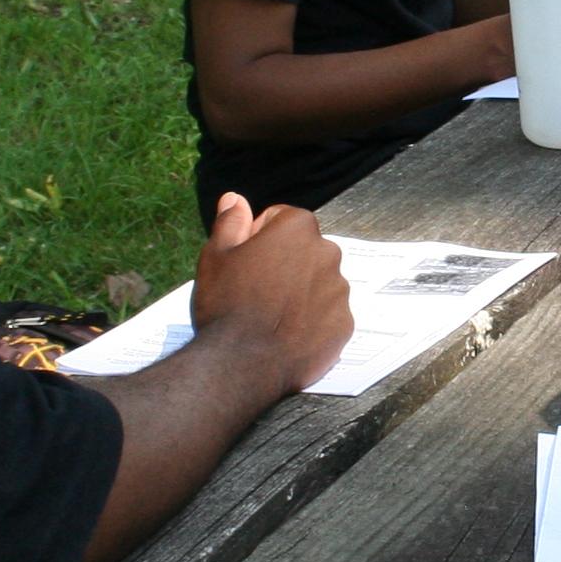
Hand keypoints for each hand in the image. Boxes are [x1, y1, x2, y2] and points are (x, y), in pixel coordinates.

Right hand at [189, 194, 350, 392]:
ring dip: (301, 292)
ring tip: (271, 317)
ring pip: (318, 283)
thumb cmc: (226, 303)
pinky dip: (312, 321)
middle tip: (256, 292)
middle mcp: (328, 253)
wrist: (243, 363)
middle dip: (285, 263)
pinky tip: (287, 335)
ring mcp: (340, 291)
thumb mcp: (216, 255)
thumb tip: (236, 198)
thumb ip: (230, 222)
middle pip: (304, 250)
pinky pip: (328, 315)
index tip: (244, 263)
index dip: (258, 238)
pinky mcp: (344, 325)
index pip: (280, 219)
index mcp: (298, 228)